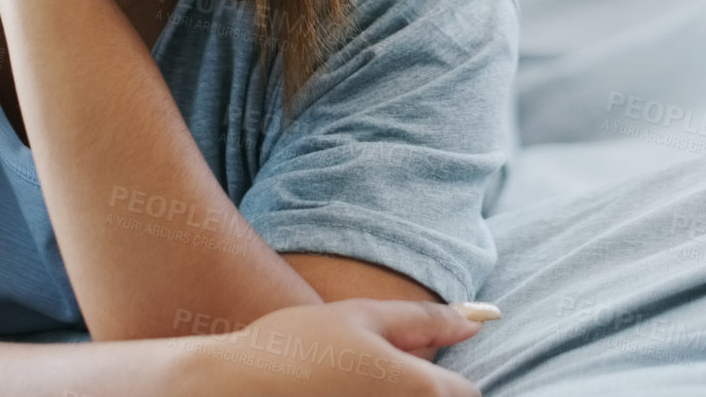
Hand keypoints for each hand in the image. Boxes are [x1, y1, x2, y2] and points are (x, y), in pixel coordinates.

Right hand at [174, 299, 491, 396]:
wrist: (230, 391)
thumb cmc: (296, 348)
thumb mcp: (362, 317)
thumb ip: (426, 320)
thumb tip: (475, 322)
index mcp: (421, 390)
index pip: (468, 394)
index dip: (444, 379)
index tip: (405, 368)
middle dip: (416, 393)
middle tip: (362, 378)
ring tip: (340, 388)